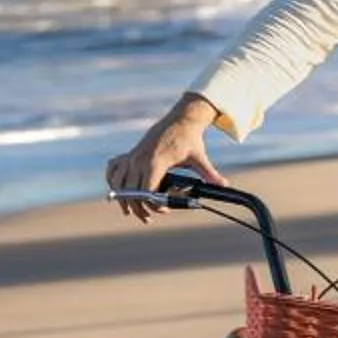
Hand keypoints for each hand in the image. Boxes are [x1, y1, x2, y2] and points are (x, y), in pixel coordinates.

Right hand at [104, 96, 223, 221]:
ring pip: (118, 183)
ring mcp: (132, 156)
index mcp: (155, 161)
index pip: (146, 192)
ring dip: (122, 199)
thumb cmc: (189, 139)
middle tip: (148, 217)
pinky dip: (113, 180)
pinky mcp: (129, 153)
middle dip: (139, 208)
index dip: (153, 205)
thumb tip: (224, 185)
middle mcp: (140, 159)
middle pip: (131, 192)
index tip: (164, 210)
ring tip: (131, 211)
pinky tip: (118, 190)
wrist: (180, 119)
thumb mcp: (199, 157)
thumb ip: (209, 173)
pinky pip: (113, 169)